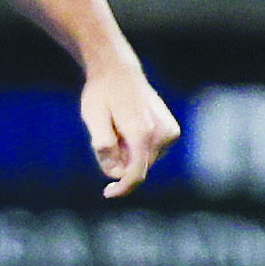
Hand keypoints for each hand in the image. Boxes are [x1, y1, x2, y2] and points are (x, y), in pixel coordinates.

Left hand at [83, 60, 176, 198]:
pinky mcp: (171, 131)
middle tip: (107, 134)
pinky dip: (136, 146)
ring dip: (128, 152)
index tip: (108, 193)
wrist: (119, 71)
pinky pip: (150, 151)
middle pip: (138, 167)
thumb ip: (103, 145)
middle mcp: (162, 134)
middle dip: (120, 161)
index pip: (136, 173)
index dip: (122, 188)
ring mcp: (170, 132)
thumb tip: (114, 171)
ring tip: (118, 126)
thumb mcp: (93, 118)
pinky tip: (127, 126)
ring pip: (144, 160)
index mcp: (142, 133)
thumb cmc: (102, 94)